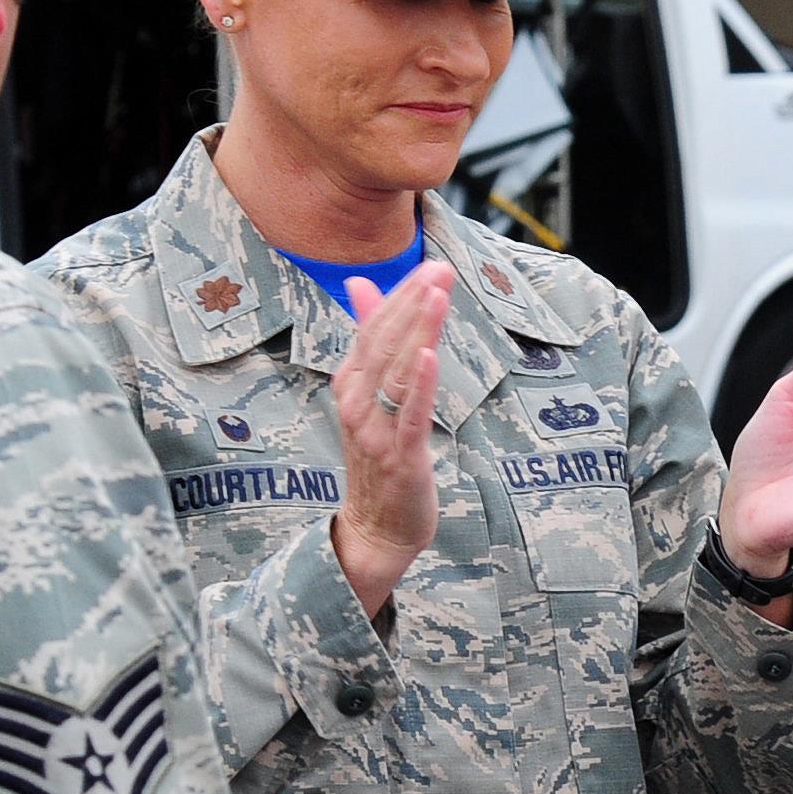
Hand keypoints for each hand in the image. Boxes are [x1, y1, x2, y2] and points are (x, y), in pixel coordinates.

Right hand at [327, 259, 451, 619]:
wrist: (376, 526)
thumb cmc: (379, 455)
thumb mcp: (371, 393)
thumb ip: (369, 338)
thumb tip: (360, 284)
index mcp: (351, 382)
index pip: (374, 329)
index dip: (403, 296)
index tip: (433, 267)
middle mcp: (357, 400)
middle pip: (385, 343)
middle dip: (413, 304)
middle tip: (441, 270)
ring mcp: (375, 429)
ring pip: (398, 371)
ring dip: (419, 331)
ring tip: (438, 295)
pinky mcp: (399, 455)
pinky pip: (410, 415)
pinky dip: (421, 384)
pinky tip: (433, 355)